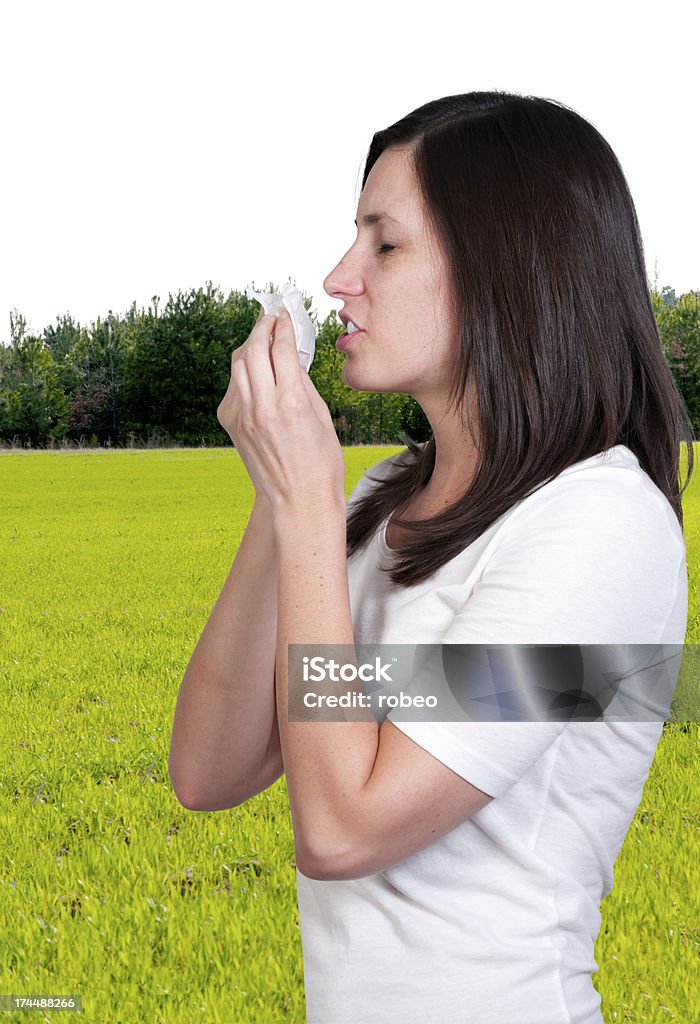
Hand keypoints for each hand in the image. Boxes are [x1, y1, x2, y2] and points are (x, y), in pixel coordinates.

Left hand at [217, 307, 345, 511]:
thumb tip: (289, 356)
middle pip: (253, 349)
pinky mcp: (230, 424)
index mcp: (291, 403)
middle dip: (262, 327)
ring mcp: (242, 416)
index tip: (286, 312)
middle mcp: (261, 406)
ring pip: (237, 365)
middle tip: (270, 315)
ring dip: (249, 345)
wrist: (298, 499)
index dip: (284, 325)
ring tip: (261, 336)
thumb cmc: (320, 462)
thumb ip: (302, 382)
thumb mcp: (321, 415)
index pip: (281, 348)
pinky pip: (233, 387)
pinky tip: (255, 370)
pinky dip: (243, 372)